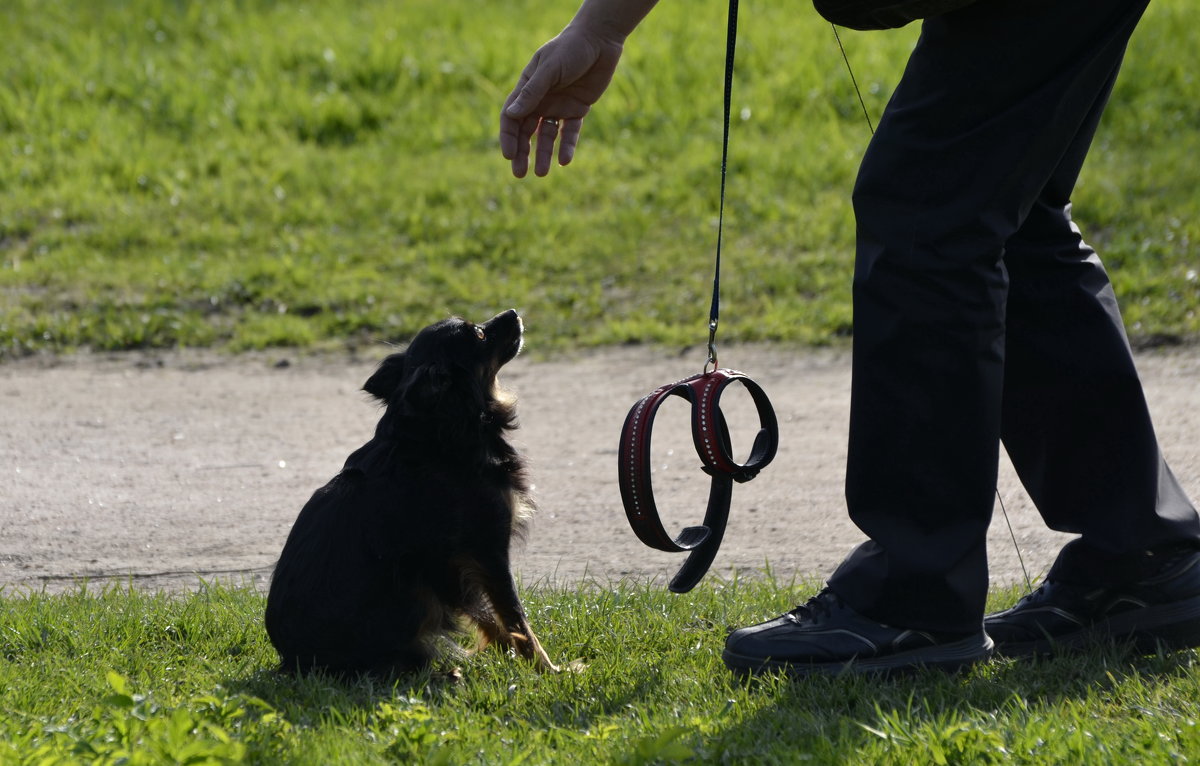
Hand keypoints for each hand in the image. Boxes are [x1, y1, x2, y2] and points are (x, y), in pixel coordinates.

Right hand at [499, 26, 624, 177]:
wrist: (599, 40)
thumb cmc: (570, 49)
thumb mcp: (549, 69)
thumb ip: (532, 92)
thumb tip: (511, 115)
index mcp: (527, 88)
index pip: (511, 117)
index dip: (508, 137)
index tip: (508, 155)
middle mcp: (540, 99)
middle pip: (526, 131)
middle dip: (522, 153)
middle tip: (520, 174)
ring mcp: (559, 106)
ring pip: (547, 136)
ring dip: (543, 154)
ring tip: (542, 174)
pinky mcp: (578, 109)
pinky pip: (570, 132)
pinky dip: (567, 146)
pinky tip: (565, 161)